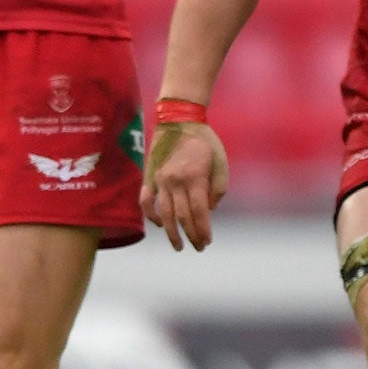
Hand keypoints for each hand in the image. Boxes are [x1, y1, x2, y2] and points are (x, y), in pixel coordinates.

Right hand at [141, 120, 228, 250]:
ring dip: (171, 232)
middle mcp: (175, 181)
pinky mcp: (149, 177)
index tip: (207, 241)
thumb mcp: (221, 161)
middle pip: (182, 216)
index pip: (199, 211)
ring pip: (163, 213)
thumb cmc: (205, 141)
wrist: (178, 121)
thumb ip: (218, 187)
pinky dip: (152, 215)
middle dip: (191, 235)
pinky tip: (160, 225)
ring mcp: (159, 180)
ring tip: (178, 246)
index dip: (203, 229)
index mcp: (194, 176)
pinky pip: (146, 201)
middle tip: (198, 247)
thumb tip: (209, 210)